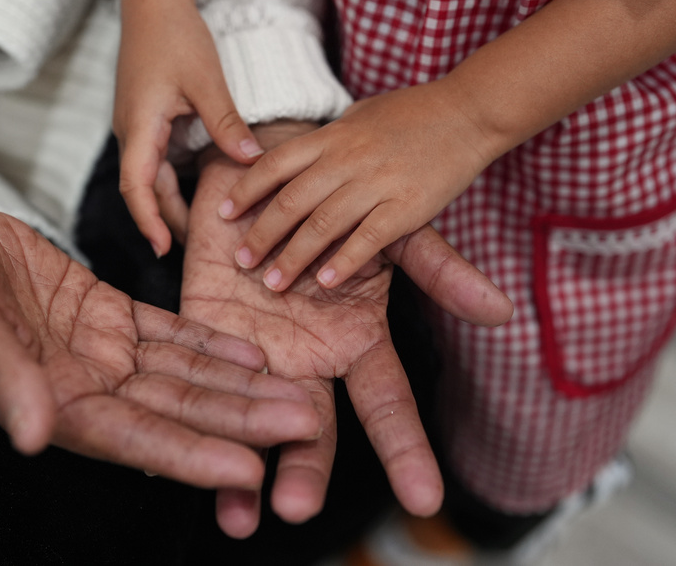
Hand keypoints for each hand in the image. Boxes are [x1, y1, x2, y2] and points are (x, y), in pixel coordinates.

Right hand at [0, 187, 319, 490]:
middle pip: (180, 410)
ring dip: (241, 386)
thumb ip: (7, 380)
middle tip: (303, 424)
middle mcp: (90, 388)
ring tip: (296, 393)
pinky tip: (253, 352)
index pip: (138, 438)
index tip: (248, 467)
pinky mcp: (111, 317)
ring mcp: (105, 353)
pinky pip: (172, 335)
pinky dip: (211, 344)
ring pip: (187, 375)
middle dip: (241, 421)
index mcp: (57, 405)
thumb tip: (34, 436)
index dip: (193, 456)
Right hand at [114, 0, 261, 255]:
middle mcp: (131, 131)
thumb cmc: (175, 34)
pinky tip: (197, 192)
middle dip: (166, 221)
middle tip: (198, 250)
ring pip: (149, 177)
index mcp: (139, 125)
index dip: (149, 221)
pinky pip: (154, 161)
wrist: (152, 0)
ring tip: (200, 230)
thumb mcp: (206, 79)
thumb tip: (249, 160)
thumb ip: (225, 122)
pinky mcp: (145, 118)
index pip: (136, 187)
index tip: (165, 251)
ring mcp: (136, 125)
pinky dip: (172, 182)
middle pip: (143, 190)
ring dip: (169, 204)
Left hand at [181, 122, 510, 537]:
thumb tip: (502, 312)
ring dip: (241, 468)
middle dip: (305, 473)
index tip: (426, 500)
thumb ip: (439, 274)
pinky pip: (197, 381)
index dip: (405, 452)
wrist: (268, 158)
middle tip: (298, 509)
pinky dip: (188, 421)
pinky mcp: (203, 333)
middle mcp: (307, 359)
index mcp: (356, 343)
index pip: (386, 407)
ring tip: (237, 517)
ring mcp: (254, 352)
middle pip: (310, 431)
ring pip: (249, 422)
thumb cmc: (337, 198)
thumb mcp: (392, 235)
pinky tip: (173, 458)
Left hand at [218, 81, 495, 291]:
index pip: (275, 163)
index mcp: (333, 136)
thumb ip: (330, 138)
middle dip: (261, 234)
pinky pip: (367, 239)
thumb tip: (303, 154)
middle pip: (290, 201)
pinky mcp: (406, 205)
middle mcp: (347, 159)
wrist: (469, 110)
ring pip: (321, 225)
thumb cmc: (414, 111)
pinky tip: (325, 281)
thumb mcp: (361, 114)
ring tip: (272, 282)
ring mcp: (376, 183)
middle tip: (241, 260)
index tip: (225, 212)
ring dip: (292, 256)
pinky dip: (343, 262)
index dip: (247, 189)